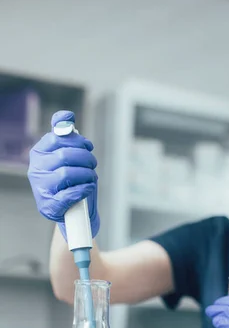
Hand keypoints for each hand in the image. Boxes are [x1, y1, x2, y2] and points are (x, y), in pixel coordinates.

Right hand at [28, 110, 99, 240]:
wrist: (73, 212)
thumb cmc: (72, 181)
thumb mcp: (69, 156)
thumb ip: (66, 136)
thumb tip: (66, 116)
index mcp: (38, 154)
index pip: (56, 138)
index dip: (77, 140)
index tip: (88, 146)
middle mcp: (36, 170)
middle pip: (64, 155)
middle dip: (85, 157)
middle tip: (93, 163)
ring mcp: (41, 188)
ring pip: (67, 173)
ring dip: (86, 174)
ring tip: (91, 177)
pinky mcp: (49, 206)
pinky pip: (70, 193)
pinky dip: (84, 189)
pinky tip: (88, 188)